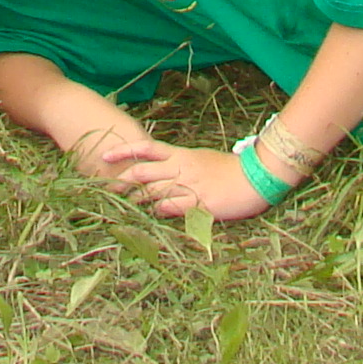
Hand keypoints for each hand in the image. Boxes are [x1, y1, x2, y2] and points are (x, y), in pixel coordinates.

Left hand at [90, 136, 269, 221]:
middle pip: (143, 171)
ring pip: (153, 191)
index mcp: (182, 155)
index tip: (105, 156)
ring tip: (122, 207)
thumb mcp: (202, 160)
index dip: (124, 151)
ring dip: (136, 200)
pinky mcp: (199, 204)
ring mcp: (189, 185)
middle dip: (122, 181)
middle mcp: (181, 168)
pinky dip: (159, 211)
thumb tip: (164, 169)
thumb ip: (182, 164)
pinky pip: (172, 207)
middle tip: (106, 189)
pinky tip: (152, 216)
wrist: (257, 176)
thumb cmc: (230, 169)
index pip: (147, 148)